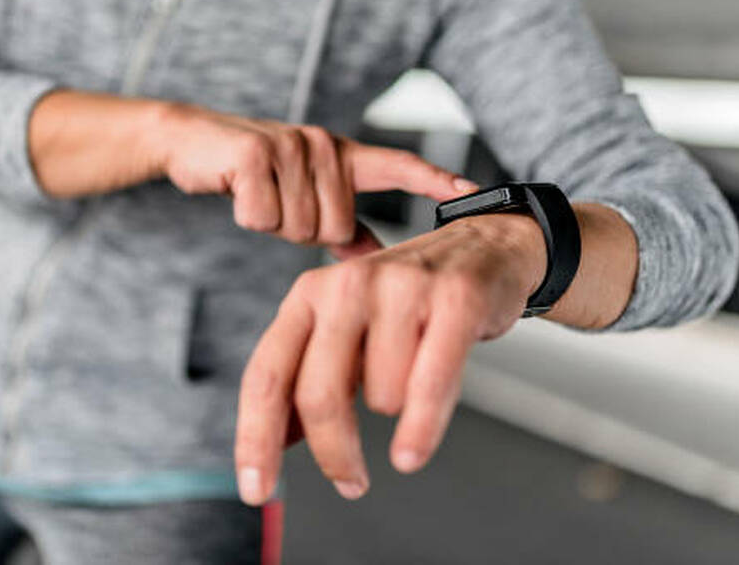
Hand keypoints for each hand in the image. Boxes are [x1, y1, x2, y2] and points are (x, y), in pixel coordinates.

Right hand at [156, 103, 475, 244]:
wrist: (194, 143)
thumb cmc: (253, 177)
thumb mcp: (302, 198)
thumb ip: (341, 227)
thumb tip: (378, 259)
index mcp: (342, 157)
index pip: (398, 166)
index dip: (436, 180)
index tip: (473, 191)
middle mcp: (324, 145)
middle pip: (333, 227)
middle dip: (301, 231)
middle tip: (276, 204)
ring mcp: (292, 146)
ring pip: (299, 228)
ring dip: (272, 225)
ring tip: (258, 195)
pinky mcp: (258, 154)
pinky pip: (264, 217)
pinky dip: (247, 215)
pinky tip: (238, 191)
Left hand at [233, 212, 547, 504]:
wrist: (484, 247)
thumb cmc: (406, 301)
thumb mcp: (344, 330)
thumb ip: (308, 378)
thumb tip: (278, 443)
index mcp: (308, 295)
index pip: (265, 375)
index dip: (256, 439)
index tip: (255, 491)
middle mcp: (346, 285)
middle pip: (319, 395)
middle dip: (334, 454)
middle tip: (350, 482)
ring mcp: (400, 289)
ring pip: (383, 396)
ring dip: (401, 409)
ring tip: (418, 373)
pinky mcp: (454, 300)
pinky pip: (429, 386)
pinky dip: (420, 430)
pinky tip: (410, 453)